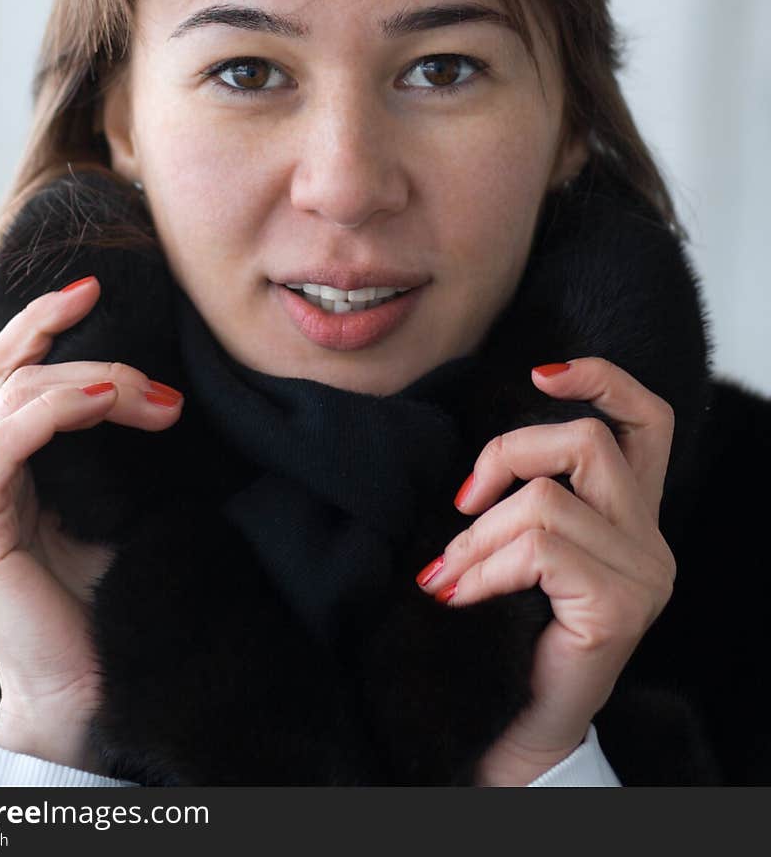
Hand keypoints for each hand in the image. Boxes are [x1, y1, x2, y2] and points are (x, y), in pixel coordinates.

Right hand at [0, 275, 184, 766]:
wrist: (86, 693)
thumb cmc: (104, 603)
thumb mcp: (112, 509)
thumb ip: (109, 454)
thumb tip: (158, 390)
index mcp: (1, 474)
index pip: (7, 379)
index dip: (41, 326)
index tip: (93, 291)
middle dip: (52, 328)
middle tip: (107, 304)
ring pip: (8, 398)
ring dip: (87, 379)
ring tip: (151, 395)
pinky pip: (2, 444)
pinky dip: (55, 410)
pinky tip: (104, 400)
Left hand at [413, 357, 676, 785]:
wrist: (525, 727)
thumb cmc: (516, 632)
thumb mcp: (530, 550)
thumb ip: (534, 497)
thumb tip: (480, 464)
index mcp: (635, 514)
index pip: (648, 420)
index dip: (602, 379)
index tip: (540, 374)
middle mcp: (652, 539)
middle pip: (586, 442)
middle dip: (506, 455)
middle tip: (462, 503)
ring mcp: (643, 574)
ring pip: (546, 501)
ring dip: (478, 534)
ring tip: (448, 572)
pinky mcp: (618, 606)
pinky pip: (537, 551)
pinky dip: (483, 567)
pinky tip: (459, 596)